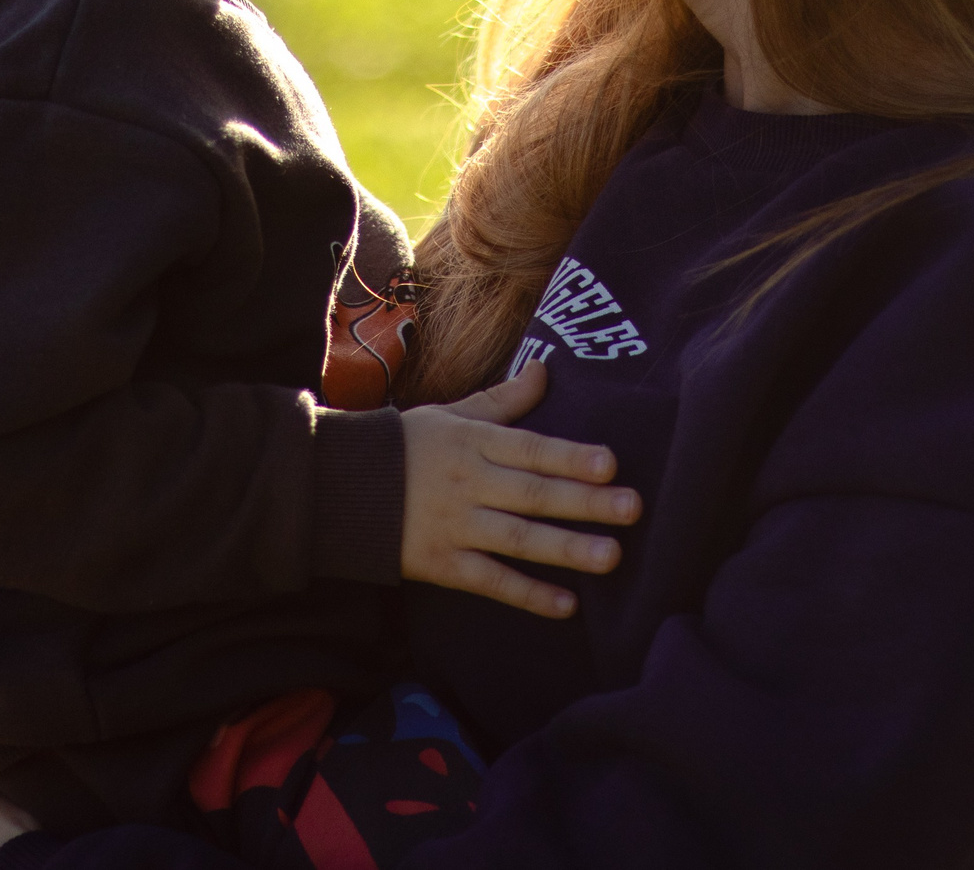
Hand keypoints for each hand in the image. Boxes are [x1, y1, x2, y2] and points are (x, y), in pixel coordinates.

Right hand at [399, 358, 640, 618]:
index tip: (610, 463)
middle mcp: (468, 483)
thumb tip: (545, 369)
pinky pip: (490, 581)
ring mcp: (455, 526)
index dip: (569, 456)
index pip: (529, 449)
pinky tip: (566, 606)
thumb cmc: (406, 445)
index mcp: (473, 442)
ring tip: (611, 557)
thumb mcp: (451, 414)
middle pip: (533, 493)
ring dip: (566, 548)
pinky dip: (527, 594)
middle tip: (632, 509)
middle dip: (584, 502)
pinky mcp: (442, 564)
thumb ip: (503, 399)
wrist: (341, 488)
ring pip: (517, 539)